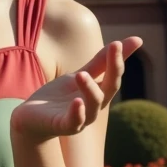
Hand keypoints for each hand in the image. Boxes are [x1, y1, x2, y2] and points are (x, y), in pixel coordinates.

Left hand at [10, 36, 142, 143]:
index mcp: (99, 92)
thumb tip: (134, 40)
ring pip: (93, 107)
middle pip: (109, 89)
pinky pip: (74, 122)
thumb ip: (102, 61)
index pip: (113, 75)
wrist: (32, 117)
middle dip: (113, 68)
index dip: (118, 58)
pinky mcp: (63, 127)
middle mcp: (94, 106)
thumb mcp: (81, 74)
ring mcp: (80, 118)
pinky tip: (77, 101)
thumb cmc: (59, 96)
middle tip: (114, 46)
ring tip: (82, 74)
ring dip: (90, 90)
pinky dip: (77, 112)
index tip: (119, 42)